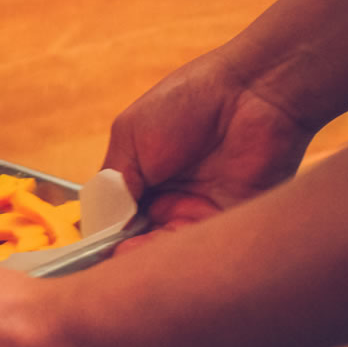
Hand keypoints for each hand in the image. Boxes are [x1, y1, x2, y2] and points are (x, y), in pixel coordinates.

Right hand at [103, 49, 311, 249]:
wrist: (252, 90)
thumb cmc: (188, 101)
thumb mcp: (130, 136)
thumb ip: (112, 185)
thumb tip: (103, 227)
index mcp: (144, 178)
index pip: (117, 218)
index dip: (106, 235)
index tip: (95, 248)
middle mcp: (172, 199)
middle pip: (140, 239)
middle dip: (123, 252)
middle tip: (112, 256)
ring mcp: (201, 211)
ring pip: (168, 248)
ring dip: (147, 256)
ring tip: (129, 255)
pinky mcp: (231, 220)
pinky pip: (202, 248)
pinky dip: (178, 255)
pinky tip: (158, 252)